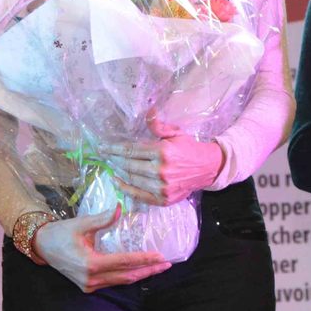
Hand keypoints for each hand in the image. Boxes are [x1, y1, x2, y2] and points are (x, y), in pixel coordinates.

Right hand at [34, 206, 172, 291]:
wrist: (42, 246)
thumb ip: (102, 219)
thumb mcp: (81, 224)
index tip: (160, 257)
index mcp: (90, 264)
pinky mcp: (88, 286)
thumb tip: (120, 208)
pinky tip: (140, 270)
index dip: (144, 260)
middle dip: (148, 270)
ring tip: (158, 268)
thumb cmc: (60, 233)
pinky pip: (113, 282)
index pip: (124, 262)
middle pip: (126, 276)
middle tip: (167, 264)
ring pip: (121, 281)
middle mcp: (91, 279)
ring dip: (140, 274)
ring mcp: (89, 285)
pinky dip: (127, 276)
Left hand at [105, 111, 224, 206]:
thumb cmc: (189, 148)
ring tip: (111, 165)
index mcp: (163, 152)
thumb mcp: (175, 133)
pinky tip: (117, 181)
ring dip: (118, 172)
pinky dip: (125, 188)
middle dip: (114, 159)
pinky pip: (138, 195)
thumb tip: (149, 111)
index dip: (114, 149)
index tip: (104, 147)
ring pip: (132, 180)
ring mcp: (161, 187)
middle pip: (128, 165)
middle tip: (105, 155)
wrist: (207, 168)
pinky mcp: (163, 199)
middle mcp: (160, 171)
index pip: (131, 150)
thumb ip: (158, 125)